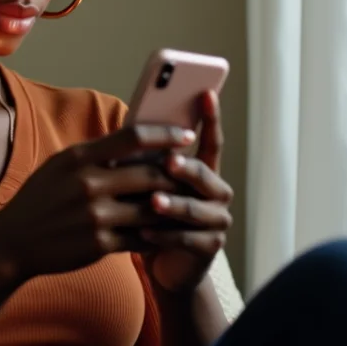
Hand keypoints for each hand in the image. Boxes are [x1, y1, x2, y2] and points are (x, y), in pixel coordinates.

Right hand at [0, 124, 195, 282]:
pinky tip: (165, 231)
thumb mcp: (60, 164)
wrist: (14, 240)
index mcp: (79, 157)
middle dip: (176, 175)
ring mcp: (95, 216)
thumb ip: (95, 154)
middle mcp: (88, 183)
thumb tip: (133, 140)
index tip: (187, 135)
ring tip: (187, 202)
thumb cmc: (41, 197)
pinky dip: (157, 234)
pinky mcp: (100, 244)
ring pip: (151, 208)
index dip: (165, 135)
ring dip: (172, 206)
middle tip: (194, 173)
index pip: (132, 137)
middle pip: (148, 174)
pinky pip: (141, 237)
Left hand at [140, 90, 233, 292]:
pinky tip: (144, 232)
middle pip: (204, 174)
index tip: (206, 93)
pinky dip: (165, 235)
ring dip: (174, 205)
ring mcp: (216, 220)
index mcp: (203, 168)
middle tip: (169, 162)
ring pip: (197, 209)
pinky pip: (188, 240)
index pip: (211, 139)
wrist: (156, 254)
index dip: (210, 117)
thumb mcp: (145, 176)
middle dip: (186, 168)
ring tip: (152, 202)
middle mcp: (216, 191)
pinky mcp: (209, 247)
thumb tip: (130, 126)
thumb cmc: (147, 205)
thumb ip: (147, 154)